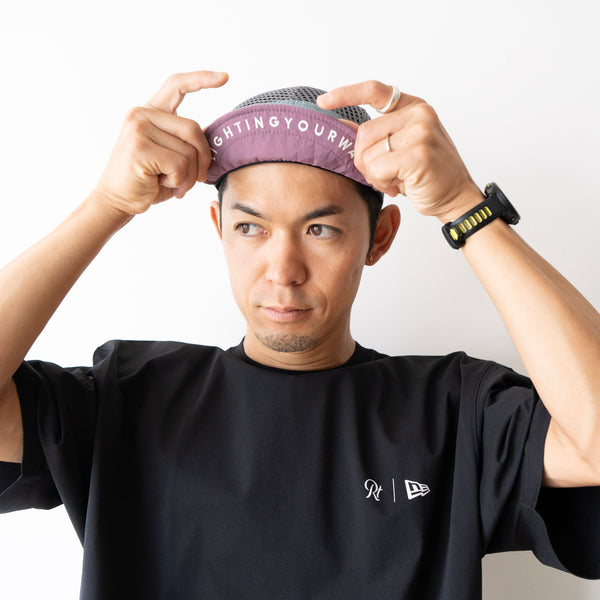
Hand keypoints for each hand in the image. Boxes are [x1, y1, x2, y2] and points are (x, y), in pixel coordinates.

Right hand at [93, 70, 228, 216]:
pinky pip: (179, 165)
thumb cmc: (148, 181)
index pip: (176, 85)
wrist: (117, 201)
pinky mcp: (139, 147)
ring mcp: (138, 128)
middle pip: (194, 129)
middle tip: (197, 179)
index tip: (225, 77)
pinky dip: (179, 182)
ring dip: (189, 176)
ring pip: (189, 152)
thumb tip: (214, 133)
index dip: (202, 79)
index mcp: (150, 113)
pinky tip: (162, 184)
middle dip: (203, 159)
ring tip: (173, 184)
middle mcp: (141, 114)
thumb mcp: (171, 156)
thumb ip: (187, 141)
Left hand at [317, 80, 482, 220]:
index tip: (323, 101)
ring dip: (375, 175)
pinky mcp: (419, 154)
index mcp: (413, 107)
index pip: (374, 91)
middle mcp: (419, 114)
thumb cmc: (427, 174)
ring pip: (369, 154)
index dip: (346, 94)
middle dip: (364, 161)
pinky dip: (382, 182)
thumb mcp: (400, 147)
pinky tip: (399, 185)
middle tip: (382, 175)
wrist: (457, 196)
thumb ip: (375, 135)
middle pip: (364, 134)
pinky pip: (378, 168)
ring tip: (395, 180)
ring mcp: (421, 132)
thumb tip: (342, 127)